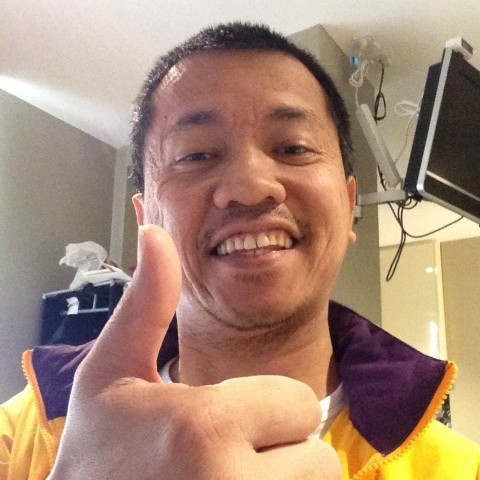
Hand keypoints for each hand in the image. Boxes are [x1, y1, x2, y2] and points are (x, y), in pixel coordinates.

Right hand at [48, 225, 341, 479]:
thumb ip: (145, 303)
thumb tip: (155, 234)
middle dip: (280, 452)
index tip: (222, 421)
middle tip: (224, 460)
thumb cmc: (98, 452)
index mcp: (205, 429)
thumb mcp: (110, 373)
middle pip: (319, 458)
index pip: (301, 404)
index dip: (266, 409)